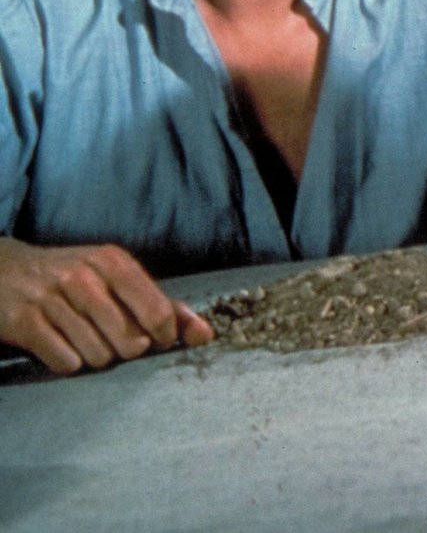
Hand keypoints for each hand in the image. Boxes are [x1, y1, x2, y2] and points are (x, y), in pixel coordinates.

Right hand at [0, 237, 213, 374]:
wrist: (4, 270)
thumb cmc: (73, 278)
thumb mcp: (117, 279)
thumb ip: (163, 305)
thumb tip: (206, 335)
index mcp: (113, 262)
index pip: (158, 312)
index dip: (164, 336)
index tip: (157, 339)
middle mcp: (84, 276)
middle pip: (130, 341)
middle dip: (128, 350)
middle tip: (113, 339)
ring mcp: (52, 298)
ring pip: (98, 355)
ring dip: (96, 357)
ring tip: (84, 339)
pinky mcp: (24, 323)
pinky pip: (66, 363)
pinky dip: (68, 362)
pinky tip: (61, 344)